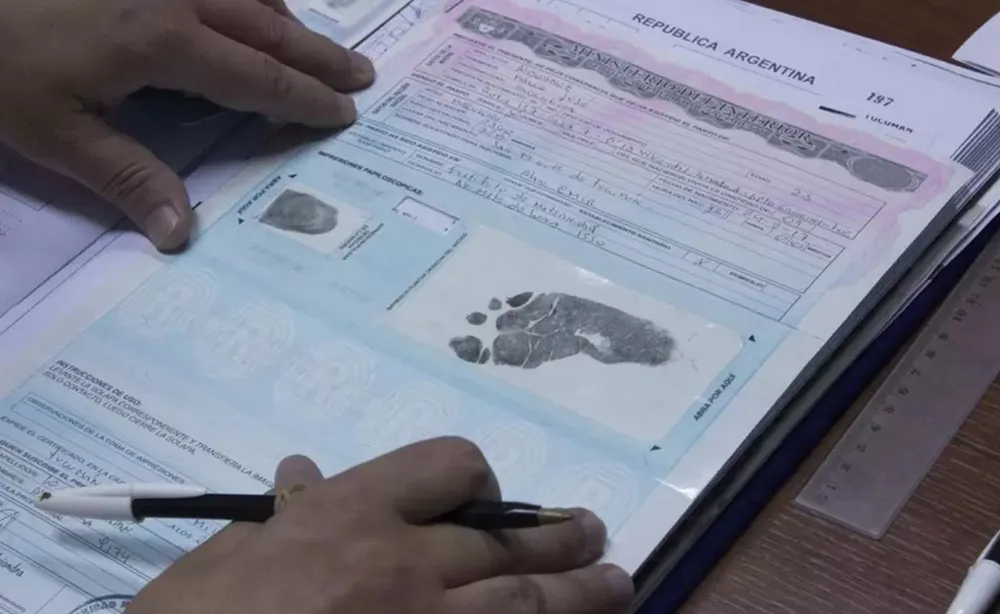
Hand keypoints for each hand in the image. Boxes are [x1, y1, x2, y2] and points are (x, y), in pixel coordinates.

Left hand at [0, 0, 373, 250]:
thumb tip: (181, 237)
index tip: (343, 114)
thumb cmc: (5, 65)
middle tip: (363, 75)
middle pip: (270, 28)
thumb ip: (127, 179)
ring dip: (292, 24)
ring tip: (322, 49)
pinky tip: (258, 9)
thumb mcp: (56, 132)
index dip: (304, 99)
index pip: (257, 78)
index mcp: (165, 42)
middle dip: (320, 56)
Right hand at [127, 437, 634, 613]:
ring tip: (617, 586)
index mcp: (353, 512)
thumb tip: (303, 473)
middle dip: (561, 537)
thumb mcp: (230, 551)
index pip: (449, 465)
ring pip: (530, 601)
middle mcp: (404, 562)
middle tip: (594, 537)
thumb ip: (280, 512)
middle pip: (511, 537)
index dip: (480, 478)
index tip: (487, 498)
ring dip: (583, 593)